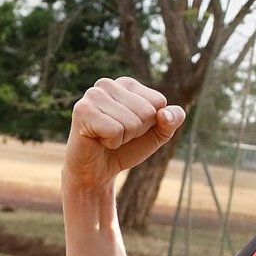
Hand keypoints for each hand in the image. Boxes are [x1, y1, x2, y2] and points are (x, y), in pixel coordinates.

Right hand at [63, 77, 184, 193]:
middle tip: (117, 134)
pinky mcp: (82, 111)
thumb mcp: (159, 134)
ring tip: (106, 137)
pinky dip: (112, 142)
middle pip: (147, 112)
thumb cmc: (127, 148)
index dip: (150, 122)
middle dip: (137, 131)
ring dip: (124, 137)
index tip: (131, 127)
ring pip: (132, 122)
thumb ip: (173, 120)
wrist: (97, 171)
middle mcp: (108, 84)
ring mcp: (93, 95)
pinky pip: (115, 130)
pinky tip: (98, 140)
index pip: (159, 102)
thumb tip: (165, 115)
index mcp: (127, 83)